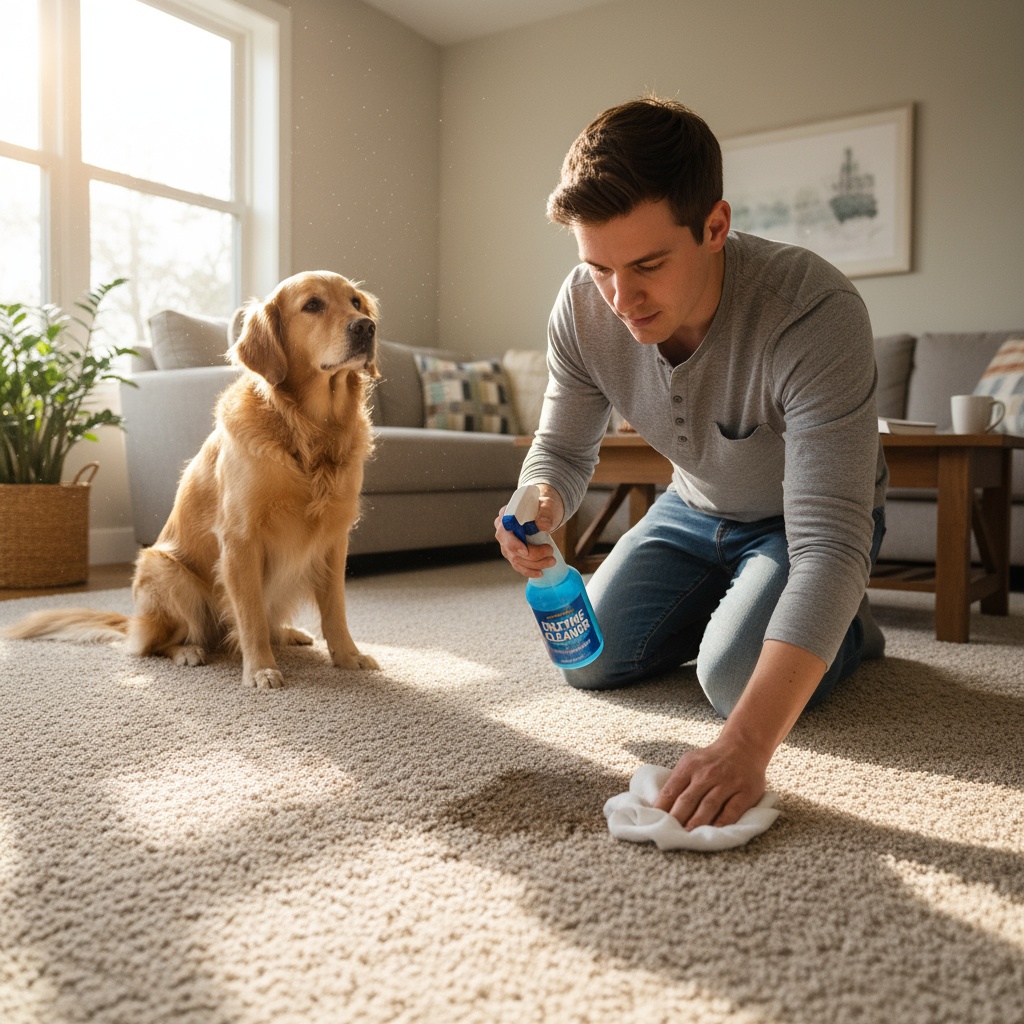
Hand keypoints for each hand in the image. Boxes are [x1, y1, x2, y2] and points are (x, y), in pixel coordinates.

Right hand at [494, 484, 564, 578]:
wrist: (544, 513)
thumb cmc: (543, 507)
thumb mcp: (547, 505)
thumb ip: (545, 512)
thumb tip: (543, 525)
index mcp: (506, 516)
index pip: (504, 531)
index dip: (513, 543)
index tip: (526, 551)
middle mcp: (502, 531)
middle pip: (511, 549)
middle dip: (532, 555)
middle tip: (550, 552)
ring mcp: (506, 544)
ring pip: (515, 560)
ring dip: (534, 564)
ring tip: (551, 561)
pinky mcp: (512, 553)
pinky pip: (518, 566)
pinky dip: (529, 571)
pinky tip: (540, 573)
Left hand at [652, 735, 767, 829]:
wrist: (743, 746)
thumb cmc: (711, 761)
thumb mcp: (691, 762)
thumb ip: (678, 782)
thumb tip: (660, 807)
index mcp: (689, 766)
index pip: (670, 791)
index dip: (661, 809)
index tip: (654, 824)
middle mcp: (707, 773)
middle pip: (687, 800)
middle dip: (676, 819)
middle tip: (669, 836)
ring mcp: (727, 782)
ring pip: (708, 806)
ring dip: (696, 823)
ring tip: (687, 837)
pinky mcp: (745, 792)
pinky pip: (732, 811)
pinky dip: (722, 823)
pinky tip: (714, 833)